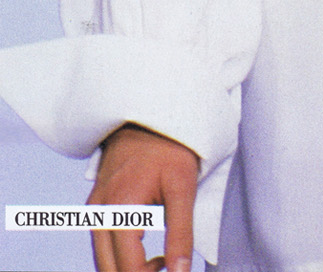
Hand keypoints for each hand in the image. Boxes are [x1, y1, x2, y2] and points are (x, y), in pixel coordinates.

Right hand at [89, 123, 198, 271]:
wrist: (150, 112)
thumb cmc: (170, 146)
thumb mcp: (183, 187)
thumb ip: (180, 234)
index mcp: (120, 208)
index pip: (128, 267)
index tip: (173, 271)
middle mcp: (99, 211)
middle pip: (108, 269)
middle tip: (167, 266)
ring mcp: (94, 207)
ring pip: (102, 259)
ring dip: (128, 268)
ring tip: (161, 260)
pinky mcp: (97, 203)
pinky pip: (103, 242)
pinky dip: (120, 255)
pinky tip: (147, 248)